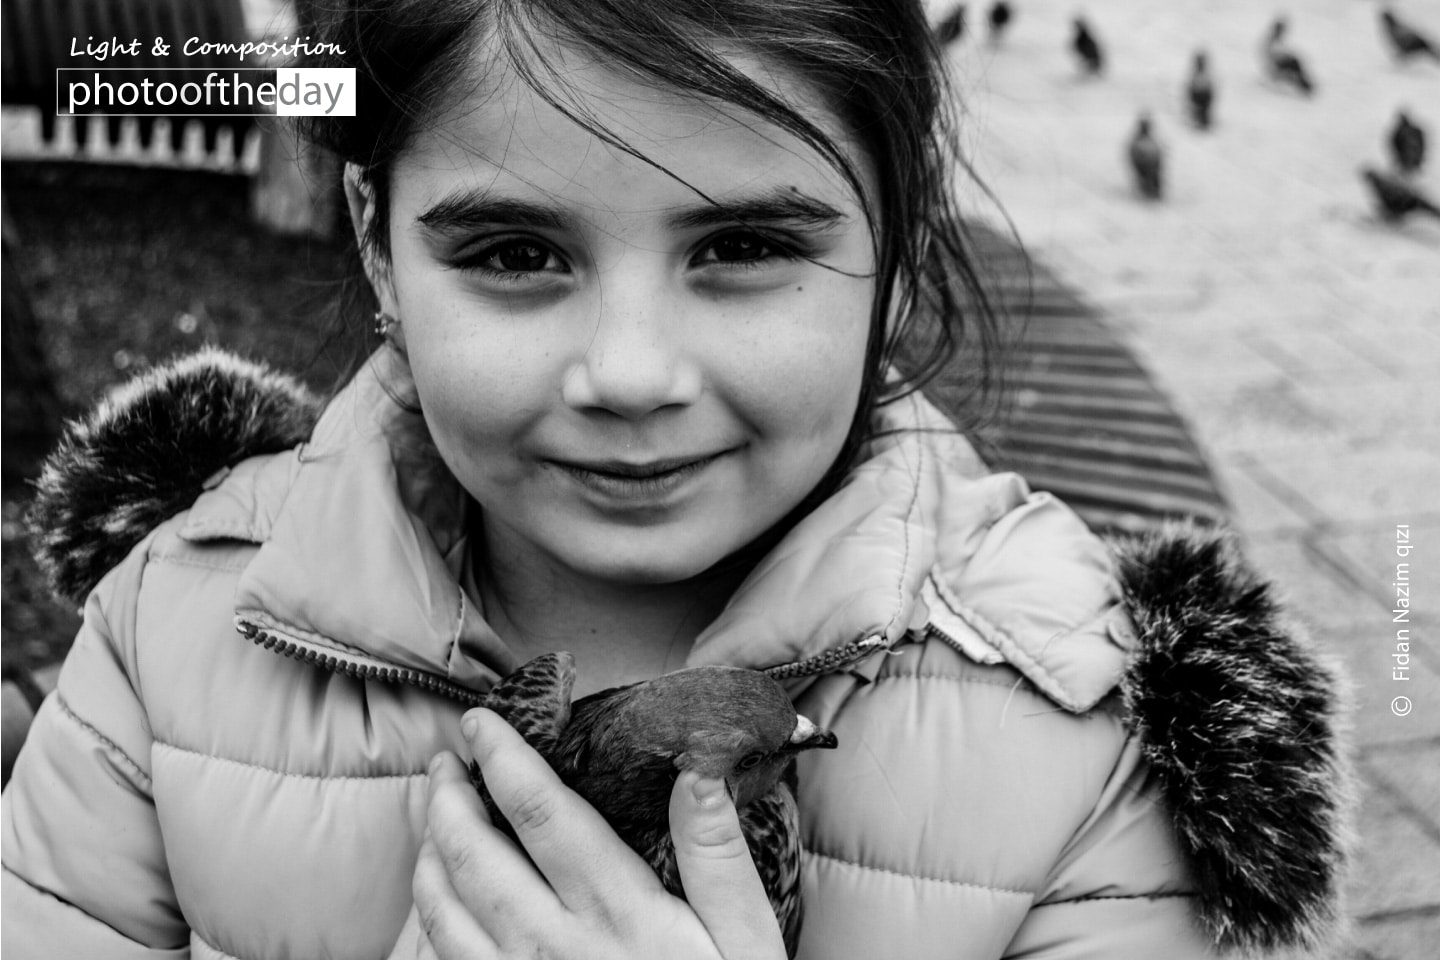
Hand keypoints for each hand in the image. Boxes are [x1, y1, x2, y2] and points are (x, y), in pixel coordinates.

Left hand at [404, 708, 788, 959]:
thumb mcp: (744, 934)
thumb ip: (717, 851)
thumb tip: (697, 767)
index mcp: (617, 910)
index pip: (541, 813)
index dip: (504, 757)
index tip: (482, 721)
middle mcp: (555, 946)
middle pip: (473, 855)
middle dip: (447, 797)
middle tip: (443, 761)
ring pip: (443, 909)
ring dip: (428, 851)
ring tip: (431, 815)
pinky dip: (425, 916)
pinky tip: (434, 893)